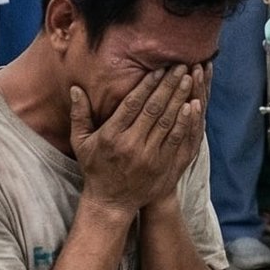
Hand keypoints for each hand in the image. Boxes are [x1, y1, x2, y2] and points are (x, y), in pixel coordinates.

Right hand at [70, 66, 205, 213]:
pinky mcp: (164, 167)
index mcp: (111, 136)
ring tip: (189, 79)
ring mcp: (150, 157)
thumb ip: (79, 115)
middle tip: (180, 66)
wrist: (111, 203)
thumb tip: (76, 88)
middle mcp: (131, 145)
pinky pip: (178, 140)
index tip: (158, 68)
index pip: (132, 104)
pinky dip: (186, 122)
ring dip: (180, 98)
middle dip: (168, 85)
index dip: (147, 85)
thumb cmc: (95, 168)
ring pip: (169, 122)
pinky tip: (192, 106)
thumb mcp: (81, 143)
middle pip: (154, 109)